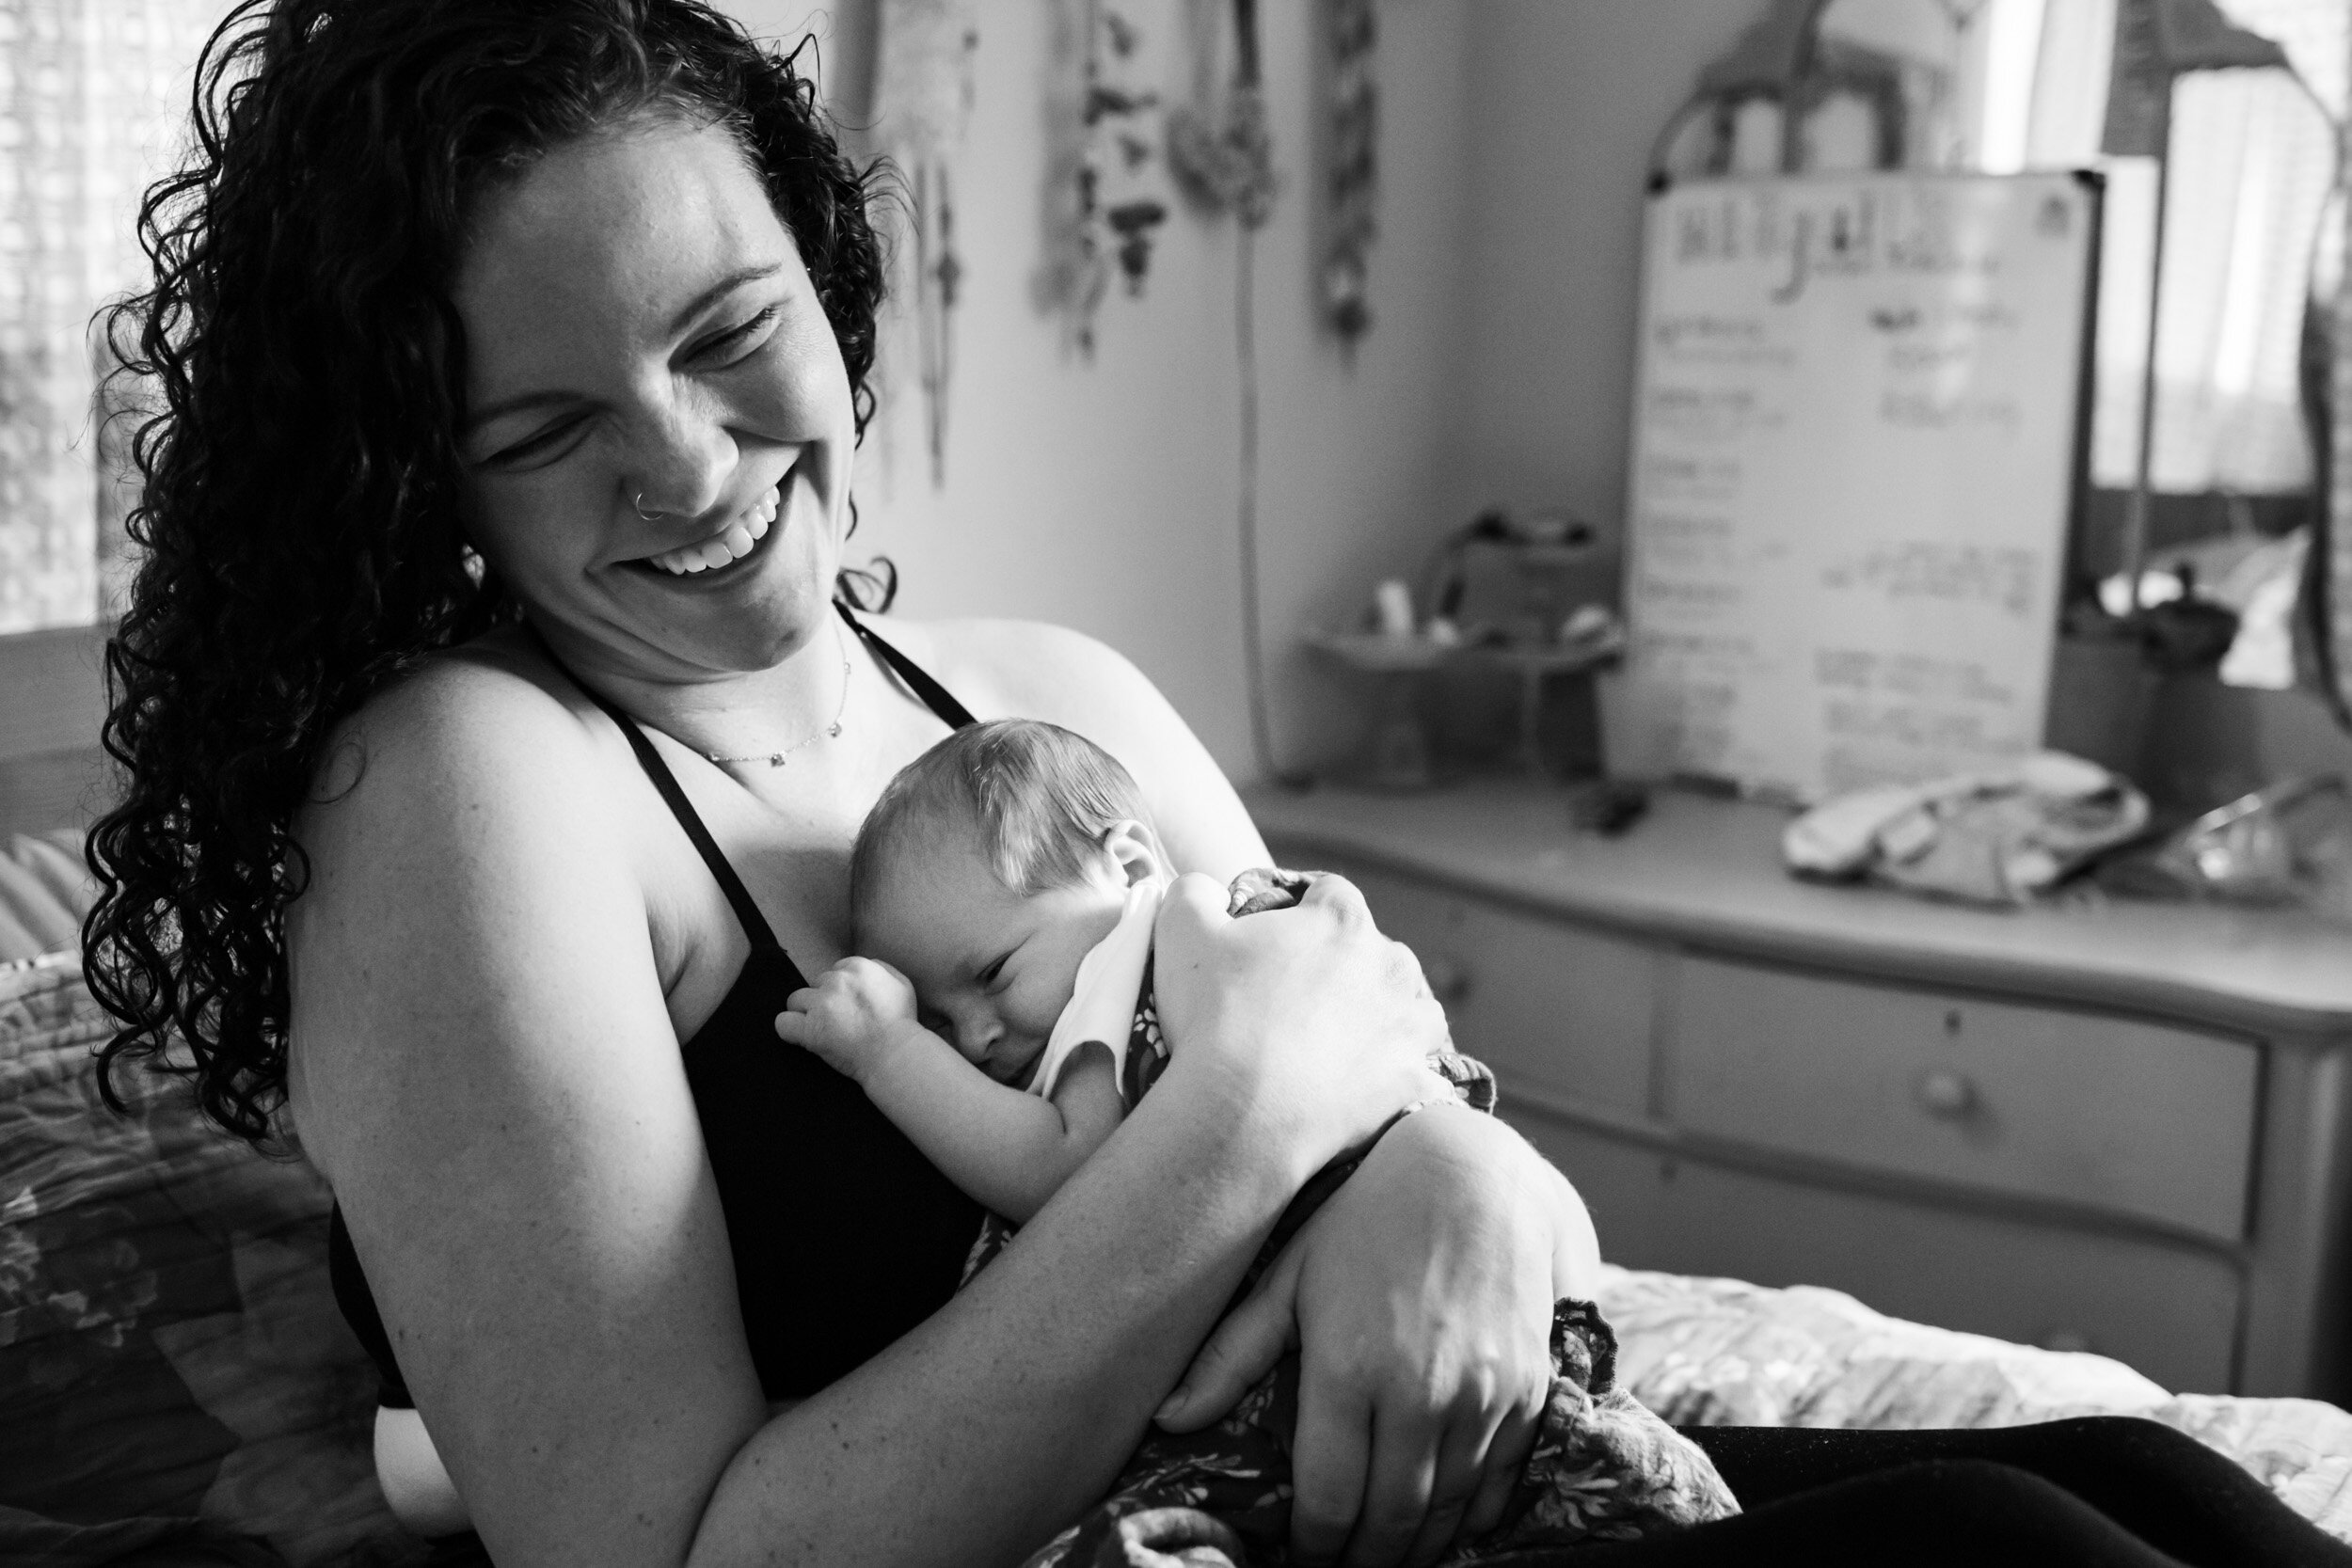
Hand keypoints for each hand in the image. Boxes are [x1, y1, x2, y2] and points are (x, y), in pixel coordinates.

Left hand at [775, 958, 922, 1083]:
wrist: (896, 1054)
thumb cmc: (903, 1023)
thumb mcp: (902, 984)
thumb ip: (882, 968)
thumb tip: (866, 966)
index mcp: (859, 967)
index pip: (837, 969)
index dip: (842, 989)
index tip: (849, 1005)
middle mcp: (837, 980)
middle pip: (817, 983)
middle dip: (825, 999)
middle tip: (839, 1020)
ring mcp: (821, 1004)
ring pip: (796, 1000)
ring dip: (806, 1012)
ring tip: (820, 1029)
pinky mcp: (809, 1029)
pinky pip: (783, 1023)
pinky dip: (789, 1029)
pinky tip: (800, 1036)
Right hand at [1151, 871, 1448, 1168]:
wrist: (1243, 1111)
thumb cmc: (1214, 1014)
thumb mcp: (1182, 930)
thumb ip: (1196, 892)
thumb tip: (1208, 890)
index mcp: (1341, 922)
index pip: (1332, 893)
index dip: (1305, 908)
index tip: (1281, 933)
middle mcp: (1389, 966)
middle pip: (1377, 951)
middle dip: (1348, 965)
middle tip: (1301, 996)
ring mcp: (1408, 1027)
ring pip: (1415, 1008)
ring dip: (1390, 1017)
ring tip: (1348, 1041)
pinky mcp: (1411, 1081)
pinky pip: (1424, 1075)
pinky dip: (1405, 1077)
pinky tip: (1377, 1088)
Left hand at [1155, 1109, 1577, 1567]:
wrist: (1473, 1173)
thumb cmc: (1364, 1221)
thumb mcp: (1288, 1278)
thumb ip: (1230, 1355)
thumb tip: (1166, 1418)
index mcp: (1349, 1371)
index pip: (1329, 1502)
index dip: (1314, 1549)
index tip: (1300, 1560)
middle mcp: (1419, 1394)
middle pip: (1391, 1521)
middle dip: (1364, 1559)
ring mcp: (1481, 1395)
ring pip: (1448, 1511)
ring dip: (1418, 1547)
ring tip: (1388, 1556)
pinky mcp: (1527, 1389)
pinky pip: (1500, 1481)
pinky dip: (1473, 1515)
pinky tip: (1447, 1525)